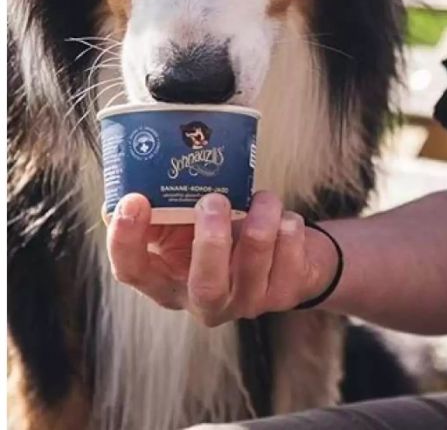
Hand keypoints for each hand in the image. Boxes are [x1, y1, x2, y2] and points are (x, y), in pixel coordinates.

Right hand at [106, 191, 338, 325]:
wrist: (286, 257)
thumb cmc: (226, 234)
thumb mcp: (188, 226)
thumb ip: (165, 210)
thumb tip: (137, 175)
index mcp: (170, 282)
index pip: (133, 272)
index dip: (125, 240)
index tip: (133, 200)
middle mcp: (207, 301)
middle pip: (204, 286)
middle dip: (210, 240)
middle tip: (213, 201)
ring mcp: (248, 301)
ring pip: (254, 263)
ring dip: (260, 219)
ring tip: (261, 198)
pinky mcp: (285, 291)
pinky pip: (289, 252)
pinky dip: (288, 224)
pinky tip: (282, 217)